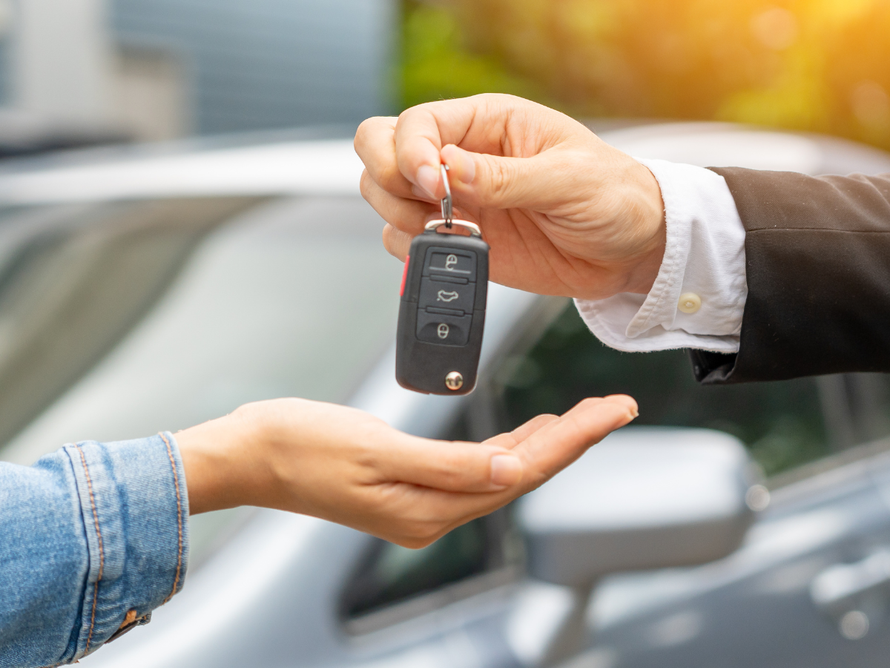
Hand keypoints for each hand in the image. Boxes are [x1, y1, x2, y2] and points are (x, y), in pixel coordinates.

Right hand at [176, 396, 636, 547]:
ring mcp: (420, 502)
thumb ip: (447, 466)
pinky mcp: (407, 485)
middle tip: (614, 407)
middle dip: (572, 439)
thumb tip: (511, 474)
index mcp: (428, 508)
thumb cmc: (300, 445)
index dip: (573, 440)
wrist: (250, 454)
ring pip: (501, 472)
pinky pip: (473, 468)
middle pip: (521, 474)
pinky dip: (506, 447)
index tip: (611, 412)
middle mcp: (431, 513)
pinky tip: (522, 434)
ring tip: (583, 416)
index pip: (521, 472)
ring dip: (544, 443)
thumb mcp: (375, 449)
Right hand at [355, 94, 665, 299]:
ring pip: (385, 196)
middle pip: (382, 151)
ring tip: (448, 231)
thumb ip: (505, 177)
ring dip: (399, 216)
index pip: (416, 124)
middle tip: (427, 206)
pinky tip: (455, 250)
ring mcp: (455, 201)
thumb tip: (448, 168)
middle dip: (389, 179)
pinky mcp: (458, 240)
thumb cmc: (613, 197)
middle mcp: (462, 158)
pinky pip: (405, 241)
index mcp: (487, 123)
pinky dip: (414, 251)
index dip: (410, 153)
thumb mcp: (568, 180)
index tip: (436, 186)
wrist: (631, 250)